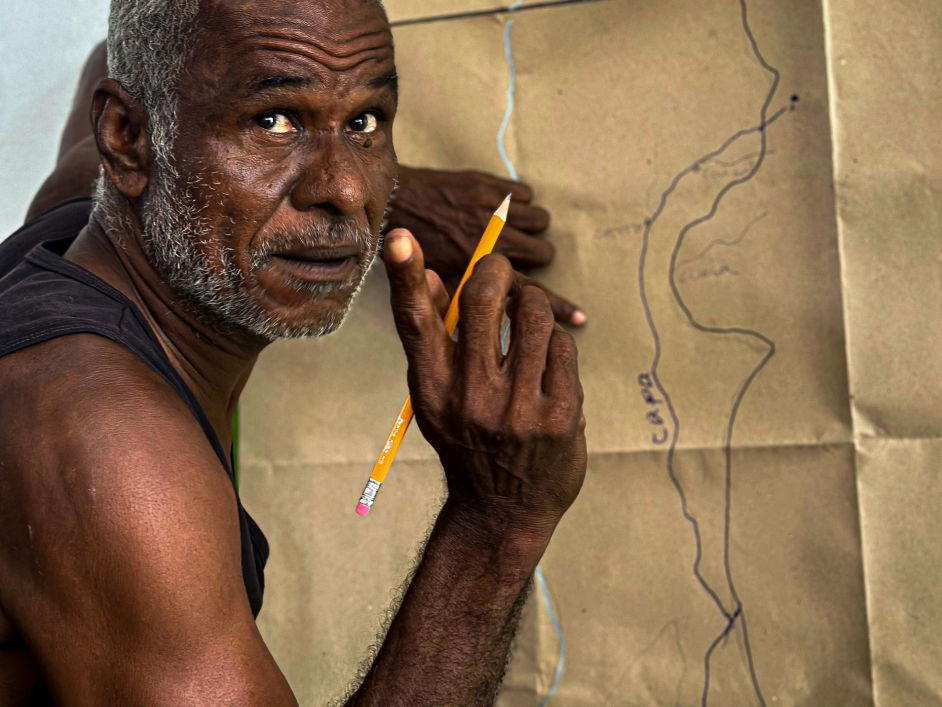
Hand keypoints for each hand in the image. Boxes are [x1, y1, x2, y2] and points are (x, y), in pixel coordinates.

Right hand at [383, 229, 587, 542]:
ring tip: (530, 321)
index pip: (415, 322)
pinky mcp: (560, 417)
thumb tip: (439, 274)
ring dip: (534, 306)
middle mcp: (470, 396)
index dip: (406, 275)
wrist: (502, 512)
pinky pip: (566, 347)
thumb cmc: (468, 441)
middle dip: (498, 271)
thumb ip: (436, 339)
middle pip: (485, 298)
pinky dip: (558, 348)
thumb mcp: (438, 398)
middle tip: (502, 272)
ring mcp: (518, 409)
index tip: (399, 235)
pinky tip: (549, 368)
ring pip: (535, 315)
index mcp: (431, 389)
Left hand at [388, 166, 586, 326]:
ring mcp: (490, 207)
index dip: (557, 308)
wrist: (395, 203)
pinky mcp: (488, 184)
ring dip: (529, 226)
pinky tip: (501, 208)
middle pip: (542, 251)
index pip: (528, 294)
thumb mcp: (437, 284)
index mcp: (476, 268)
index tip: (581, 318)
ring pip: (539, 219)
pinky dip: (519, 201)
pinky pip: (525, 193)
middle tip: (515, 255)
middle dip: (532, 256)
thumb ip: (461, 303)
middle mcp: (488, 238)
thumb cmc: (416, 248)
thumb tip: (491, 316)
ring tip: (508, 229)